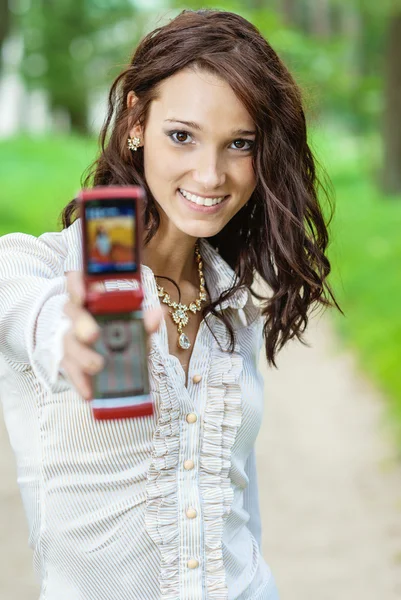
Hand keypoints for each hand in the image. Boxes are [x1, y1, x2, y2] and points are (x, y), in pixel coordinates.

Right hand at [61, 271, 161, 400]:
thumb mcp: (136, 327)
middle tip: (93, 335)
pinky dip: (80, 382)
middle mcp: (78, 315)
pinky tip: (89, 393)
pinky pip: (70, 371)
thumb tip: (159, 313)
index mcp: (93, 298)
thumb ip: (145, 321)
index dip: (76, 284)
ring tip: (97, 366)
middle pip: (71, 312)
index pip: (78, 281)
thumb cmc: (123, 333)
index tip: (82, 294)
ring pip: (69, 342)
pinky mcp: (69, 361)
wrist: (112, 357)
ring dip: (82, 355)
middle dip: (81, 323)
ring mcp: (71, 338)